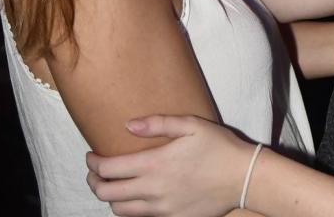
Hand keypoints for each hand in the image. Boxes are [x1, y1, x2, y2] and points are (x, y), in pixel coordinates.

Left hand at [86, 115, 253, 216]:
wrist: (243, 177)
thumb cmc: (218, 146)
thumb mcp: (191, 125)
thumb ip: (157, 124)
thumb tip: (128, 126)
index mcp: (155, 164)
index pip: (109, 169)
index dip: (93, 163)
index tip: (90, 156)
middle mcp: (153, 191)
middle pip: (107, 194)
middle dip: (94, 182)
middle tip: (95, 171)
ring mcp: (162, 209)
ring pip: (121, 211)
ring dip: (110, 198)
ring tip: (111, 185)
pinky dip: (131, 209)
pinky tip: (137, 196)